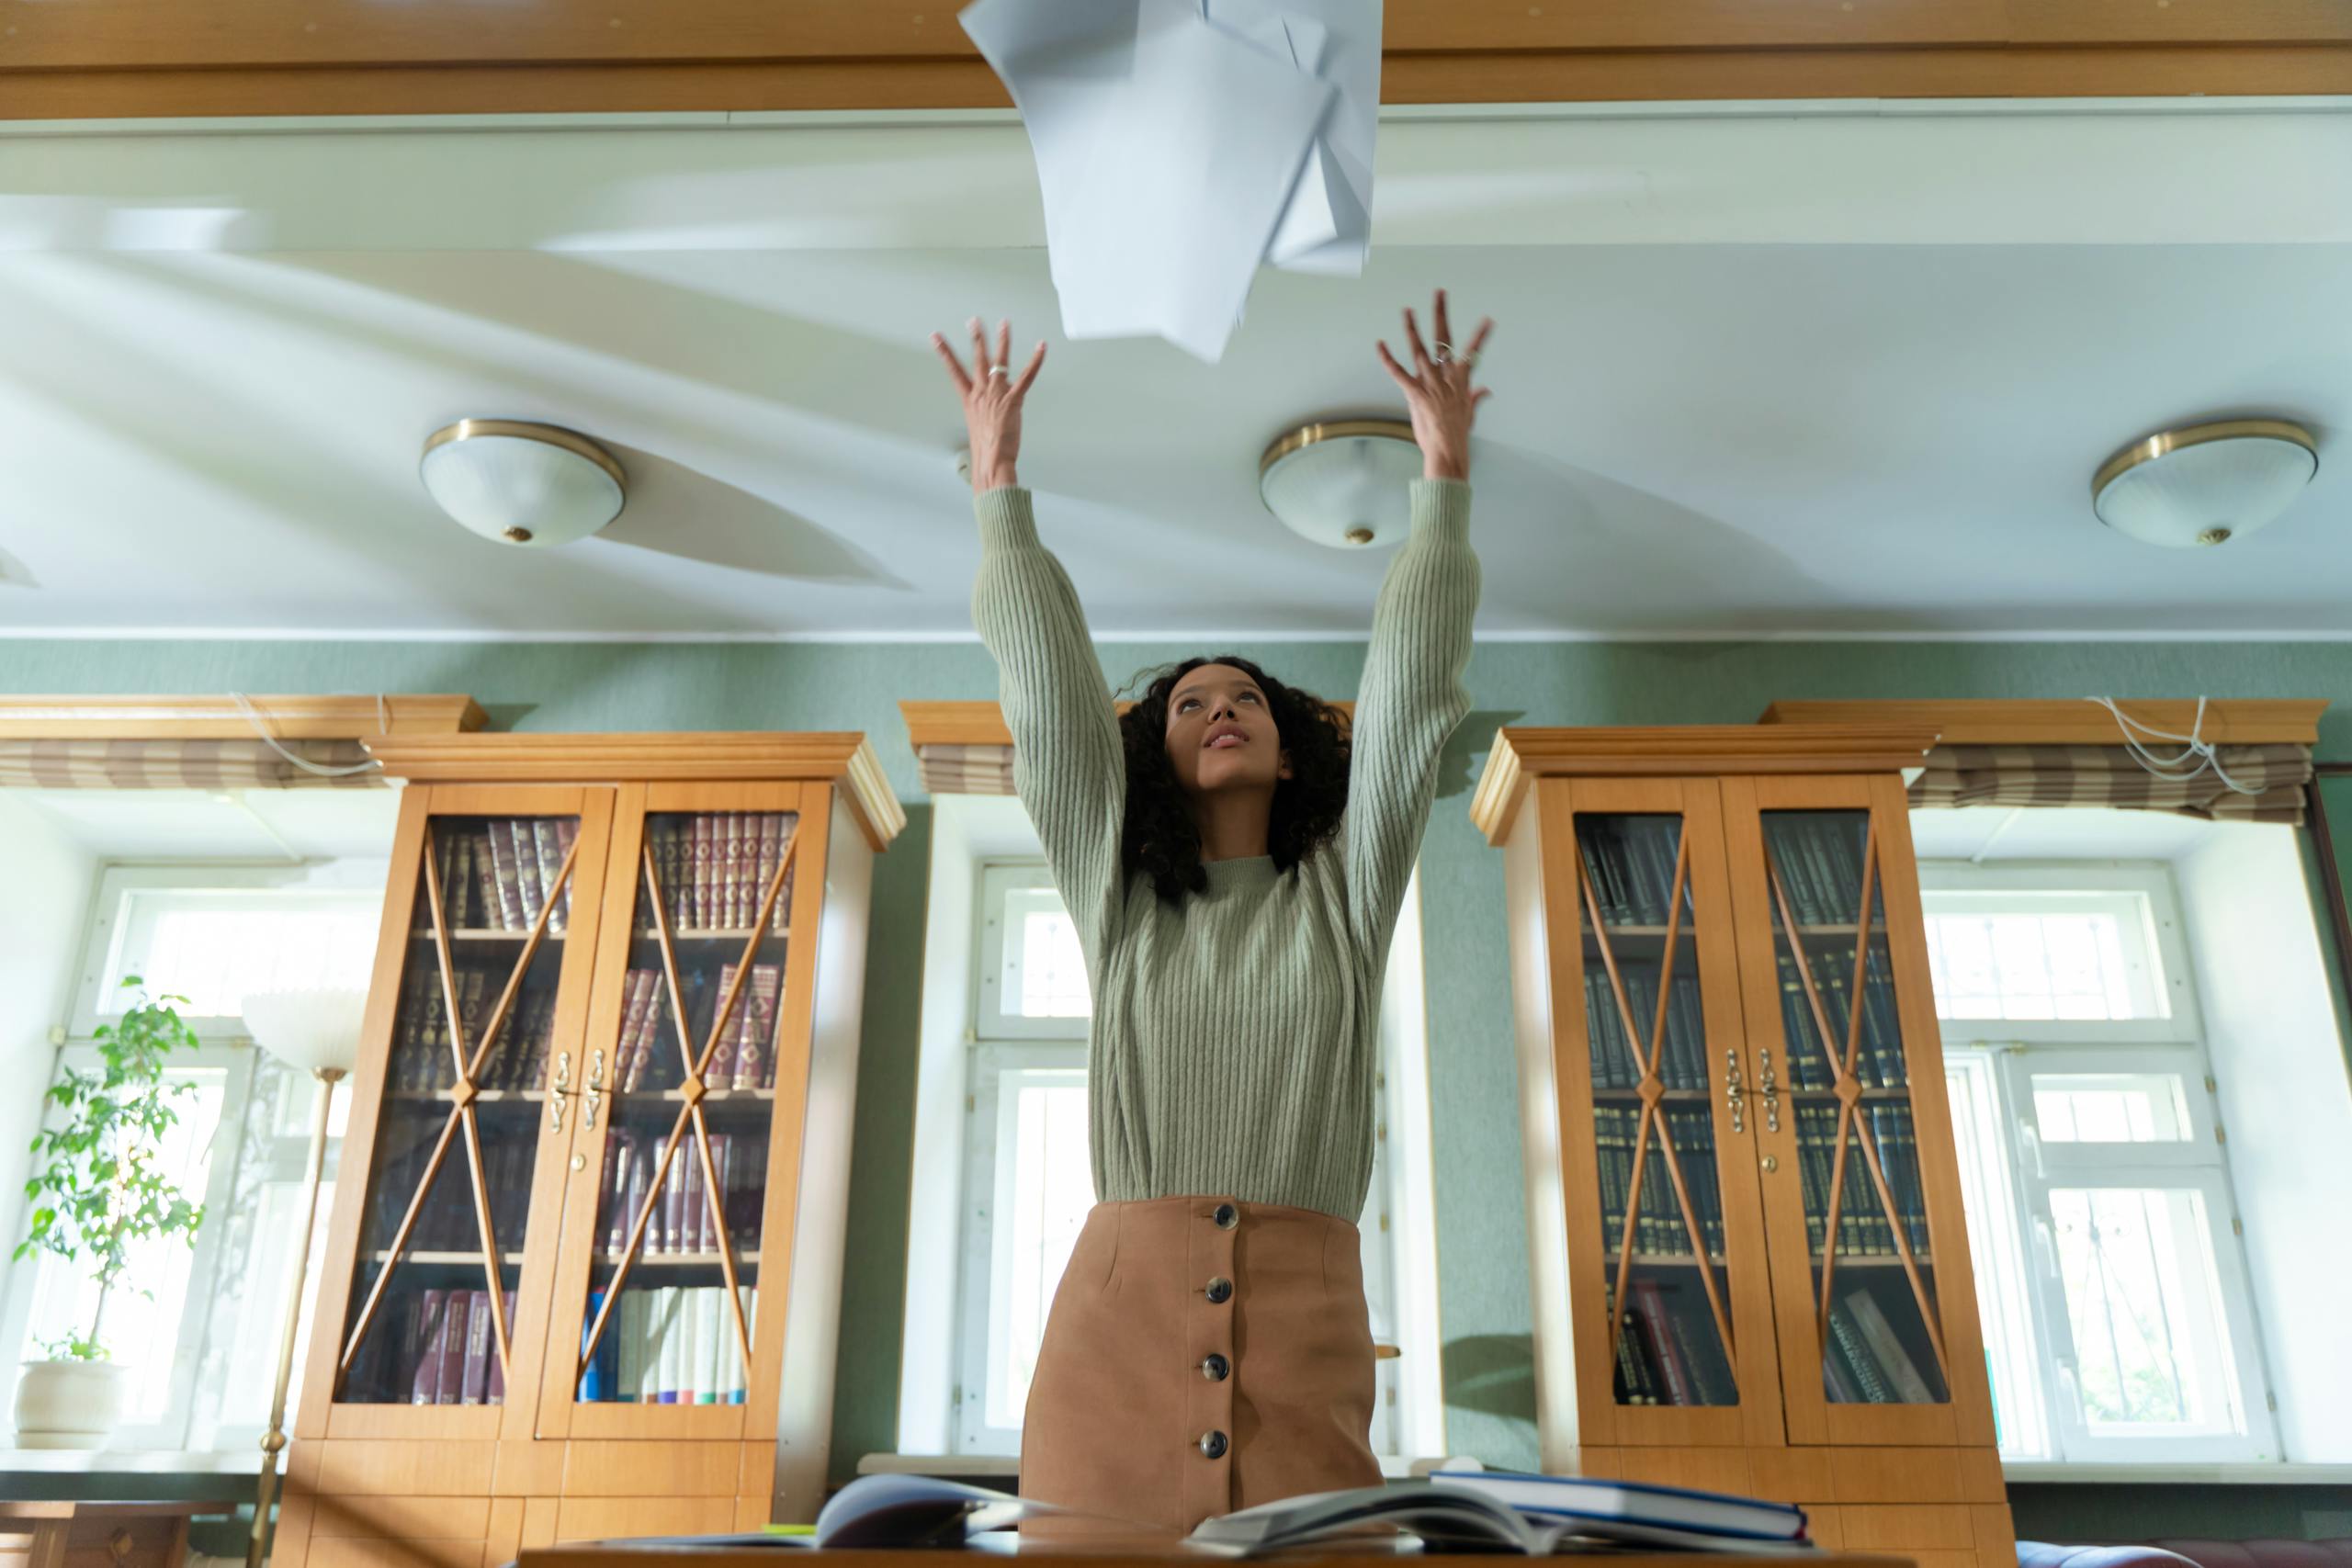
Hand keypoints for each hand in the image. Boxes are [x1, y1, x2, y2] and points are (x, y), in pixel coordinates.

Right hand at [934, 317, 1045, 493]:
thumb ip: (989, 404)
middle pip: (977, 359)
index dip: (944, 352)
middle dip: (976, 338)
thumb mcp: (981, 423)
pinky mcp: (1013, 400)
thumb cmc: (986, 448)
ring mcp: (997, 395)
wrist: (991, 460)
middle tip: (974, 321)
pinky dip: (1036, 360)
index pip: (954, 370)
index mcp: (970, 399)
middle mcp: (981, 393)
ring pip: (999, 362)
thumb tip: (1001, 391)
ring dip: (1002, 341)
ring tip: (1004, 324)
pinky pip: (1026, 376)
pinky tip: (1040, 347)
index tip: (936, 337)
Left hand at [1376, 290, 1492, 481]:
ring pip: (1420, 350)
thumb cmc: (1457, 435)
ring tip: (1407, 310)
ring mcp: (1431, 384)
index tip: (1488, 320)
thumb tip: (1486, 391)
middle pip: (1444, 339)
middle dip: (1441, 314)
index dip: (1479, 336)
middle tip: (1439, 293)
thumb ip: (1476, 398)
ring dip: (1412, 329)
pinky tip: (1380, 345)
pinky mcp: (1416, 394)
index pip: (1472, 352)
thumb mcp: (1469, 413)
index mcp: (1461, 381)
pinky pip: (1399, 373)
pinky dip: (1388, 359)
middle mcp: (1447, 378)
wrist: (1448, 451)